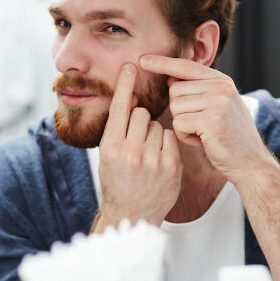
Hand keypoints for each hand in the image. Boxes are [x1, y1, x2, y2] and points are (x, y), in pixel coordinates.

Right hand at [95, 63, 181, 228]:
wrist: (133, 213)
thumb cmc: (117, 181)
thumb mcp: (108, 156)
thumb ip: (118, 129)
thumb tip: (133, 101)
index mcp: (111, 147)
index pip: (120, 108)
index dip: (125, 85)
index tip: (130, 66)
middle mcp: (130, 152)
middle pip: (141, 113)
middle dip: (140, 120)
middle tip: (136, 139)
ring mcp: (152, 159)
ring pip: (157, 125)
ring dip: (153, 134)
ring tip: (147, 155)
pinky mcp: (171, 166)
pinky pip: (170, 138)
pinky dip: (165, 144)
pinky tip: (159, 160)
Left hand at [140, 54, 273, 185]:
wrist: (250, 162)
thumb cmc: (229, 136)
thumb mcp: (219, 106)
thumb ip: (198, 90)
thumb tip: (170, 79)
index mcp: (222, 80)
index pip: (186, 66)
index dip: (163, 63)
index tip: (142, 60)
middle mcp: (221, 87)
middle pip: (175, 90)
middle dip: (179, 110)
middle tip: (200, 124)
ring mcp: (217, 102)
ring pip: (175, 107)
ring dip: (183, 124)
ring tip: (203, 133)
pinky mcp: (211, 121)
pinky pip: (179, 124)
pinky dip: (184, 136)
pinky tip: (202, 141)